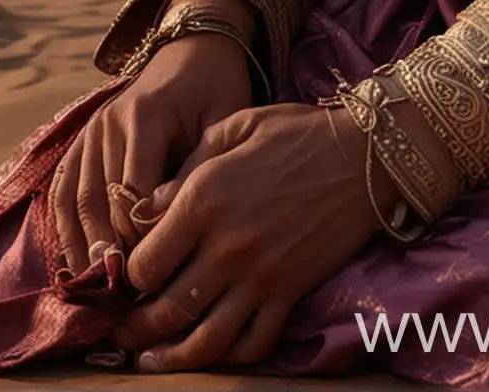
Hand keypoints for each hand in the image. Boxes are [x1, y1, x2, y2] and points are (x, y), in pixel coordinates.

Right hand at [52, 8, 252, 273]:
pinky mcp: (81, 140)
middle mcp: (108, 123)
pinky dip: (64, 228)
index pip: (132, 192)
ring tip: (91, 290)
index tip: (154, 277)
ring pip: (73, 199)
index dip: (139, 238)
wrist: (192, 52)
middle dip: (105, 252)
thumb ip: (204, 167)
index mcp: (145, 117)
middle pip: (98, 201)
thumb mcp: (224, 121)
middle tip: (118, 299)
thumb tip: (181, 224)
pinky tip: (73, 262)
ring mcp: (89, 131)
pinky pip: (63, 189)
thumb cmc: (216, 91)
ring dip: (79, 246)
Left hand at [112, 100, 380, 370]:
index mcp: (204, 198)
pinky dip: (228, 356)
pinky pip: (253, 343)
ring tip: (152, 359)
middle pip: (166, 309)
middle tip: (122, 334)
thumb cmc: (297, 131)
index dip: (129, 276)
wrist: (365, 153)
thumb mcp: (234, 128)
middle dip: (136, 329)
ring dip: (172, 357)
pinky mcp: (291, 293)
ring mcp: (261, 276)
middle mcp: (227, 245)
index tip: (129, 277)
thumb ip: (186, 166)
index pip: (145, 261)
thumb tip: (147, 209)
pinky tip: (211, 352)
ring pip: (204, 339)